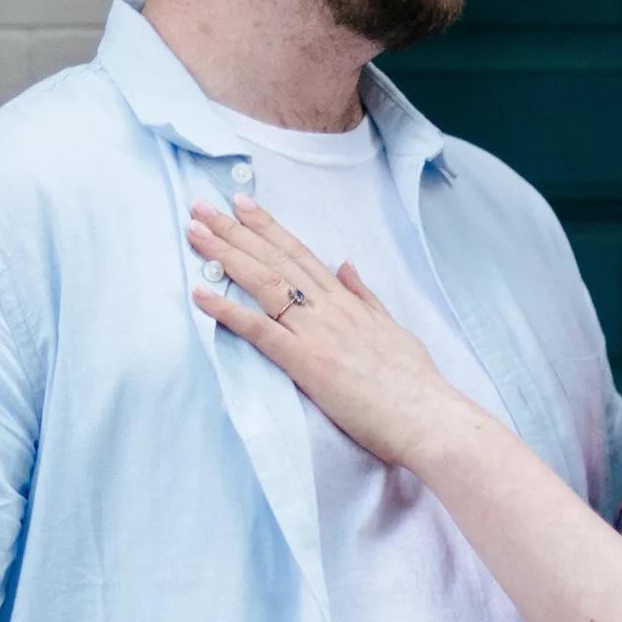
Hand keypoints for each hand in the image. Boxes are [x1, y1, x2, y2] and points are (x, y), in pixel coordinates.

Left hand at [187, 197, 461, 467]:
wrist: (426, 416)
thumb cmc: (416, 385)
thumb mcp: (395, 330)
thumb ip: (366, 297)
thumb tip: (346, 264)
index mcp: (349, 304)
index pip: (302, 255)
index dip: (270, 228)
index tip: (243, 205)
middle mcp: (330, 309)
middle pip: (277, 260)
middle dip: (236, 230)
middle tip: (202, 206)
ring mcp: (318, 333)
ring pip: (265, 283)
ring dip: (226, 255)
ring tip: (194, 233)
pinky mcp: (307, 362)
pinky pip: (261, 330)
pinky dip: (228, 311)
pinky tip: (200, 293)